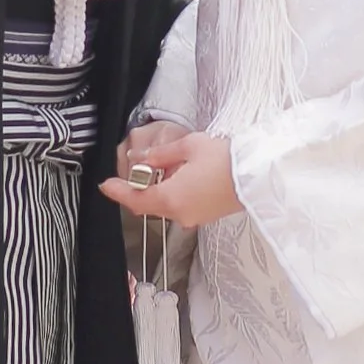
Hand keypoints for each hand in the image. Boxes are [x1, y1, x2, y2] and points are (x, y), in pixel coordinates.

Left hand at [101, 124, 241, 226]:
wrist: (258, 174)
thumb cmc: (225, 159)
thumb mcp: (187, 147)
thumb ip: (160, 155)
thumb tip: (140, 158)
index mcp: (171, 198)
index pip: (134, 199)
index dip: (117, 192)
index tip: (105, 185)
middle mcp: (180, 214)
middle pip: (149, 204)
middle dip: (140, 187)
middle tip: (137, 167)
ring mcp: (195, 217)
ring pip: (166, 205)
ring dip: (159, 188)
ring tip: (167, 165)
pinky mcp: (206, 215)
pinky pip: (182, 206)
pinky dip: (175, 192)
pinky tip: (182, 174)